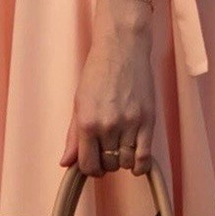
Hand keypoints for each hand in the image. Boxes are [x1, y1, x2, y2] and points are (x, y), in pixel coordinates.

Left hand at [66, 0, 158, 176]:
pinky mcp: (148, 120)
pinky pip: (145, 156)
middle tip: (108, 150)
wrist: (122, 47)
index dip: (90, 168)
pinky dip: (140, 165)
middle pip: (108, 165)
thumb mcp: (79, 102)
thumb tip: (66, 163)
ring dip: (122, 160)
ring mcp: (130, 124)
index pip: (87, 165)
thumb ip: (73, 136)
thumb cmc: (98, 72)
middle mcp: (108, 126)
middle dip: (106, 162)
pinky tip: (136, 161)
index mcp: (87, 123)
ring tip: (122, 147)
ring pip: (125, 162)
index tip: (94, 163)